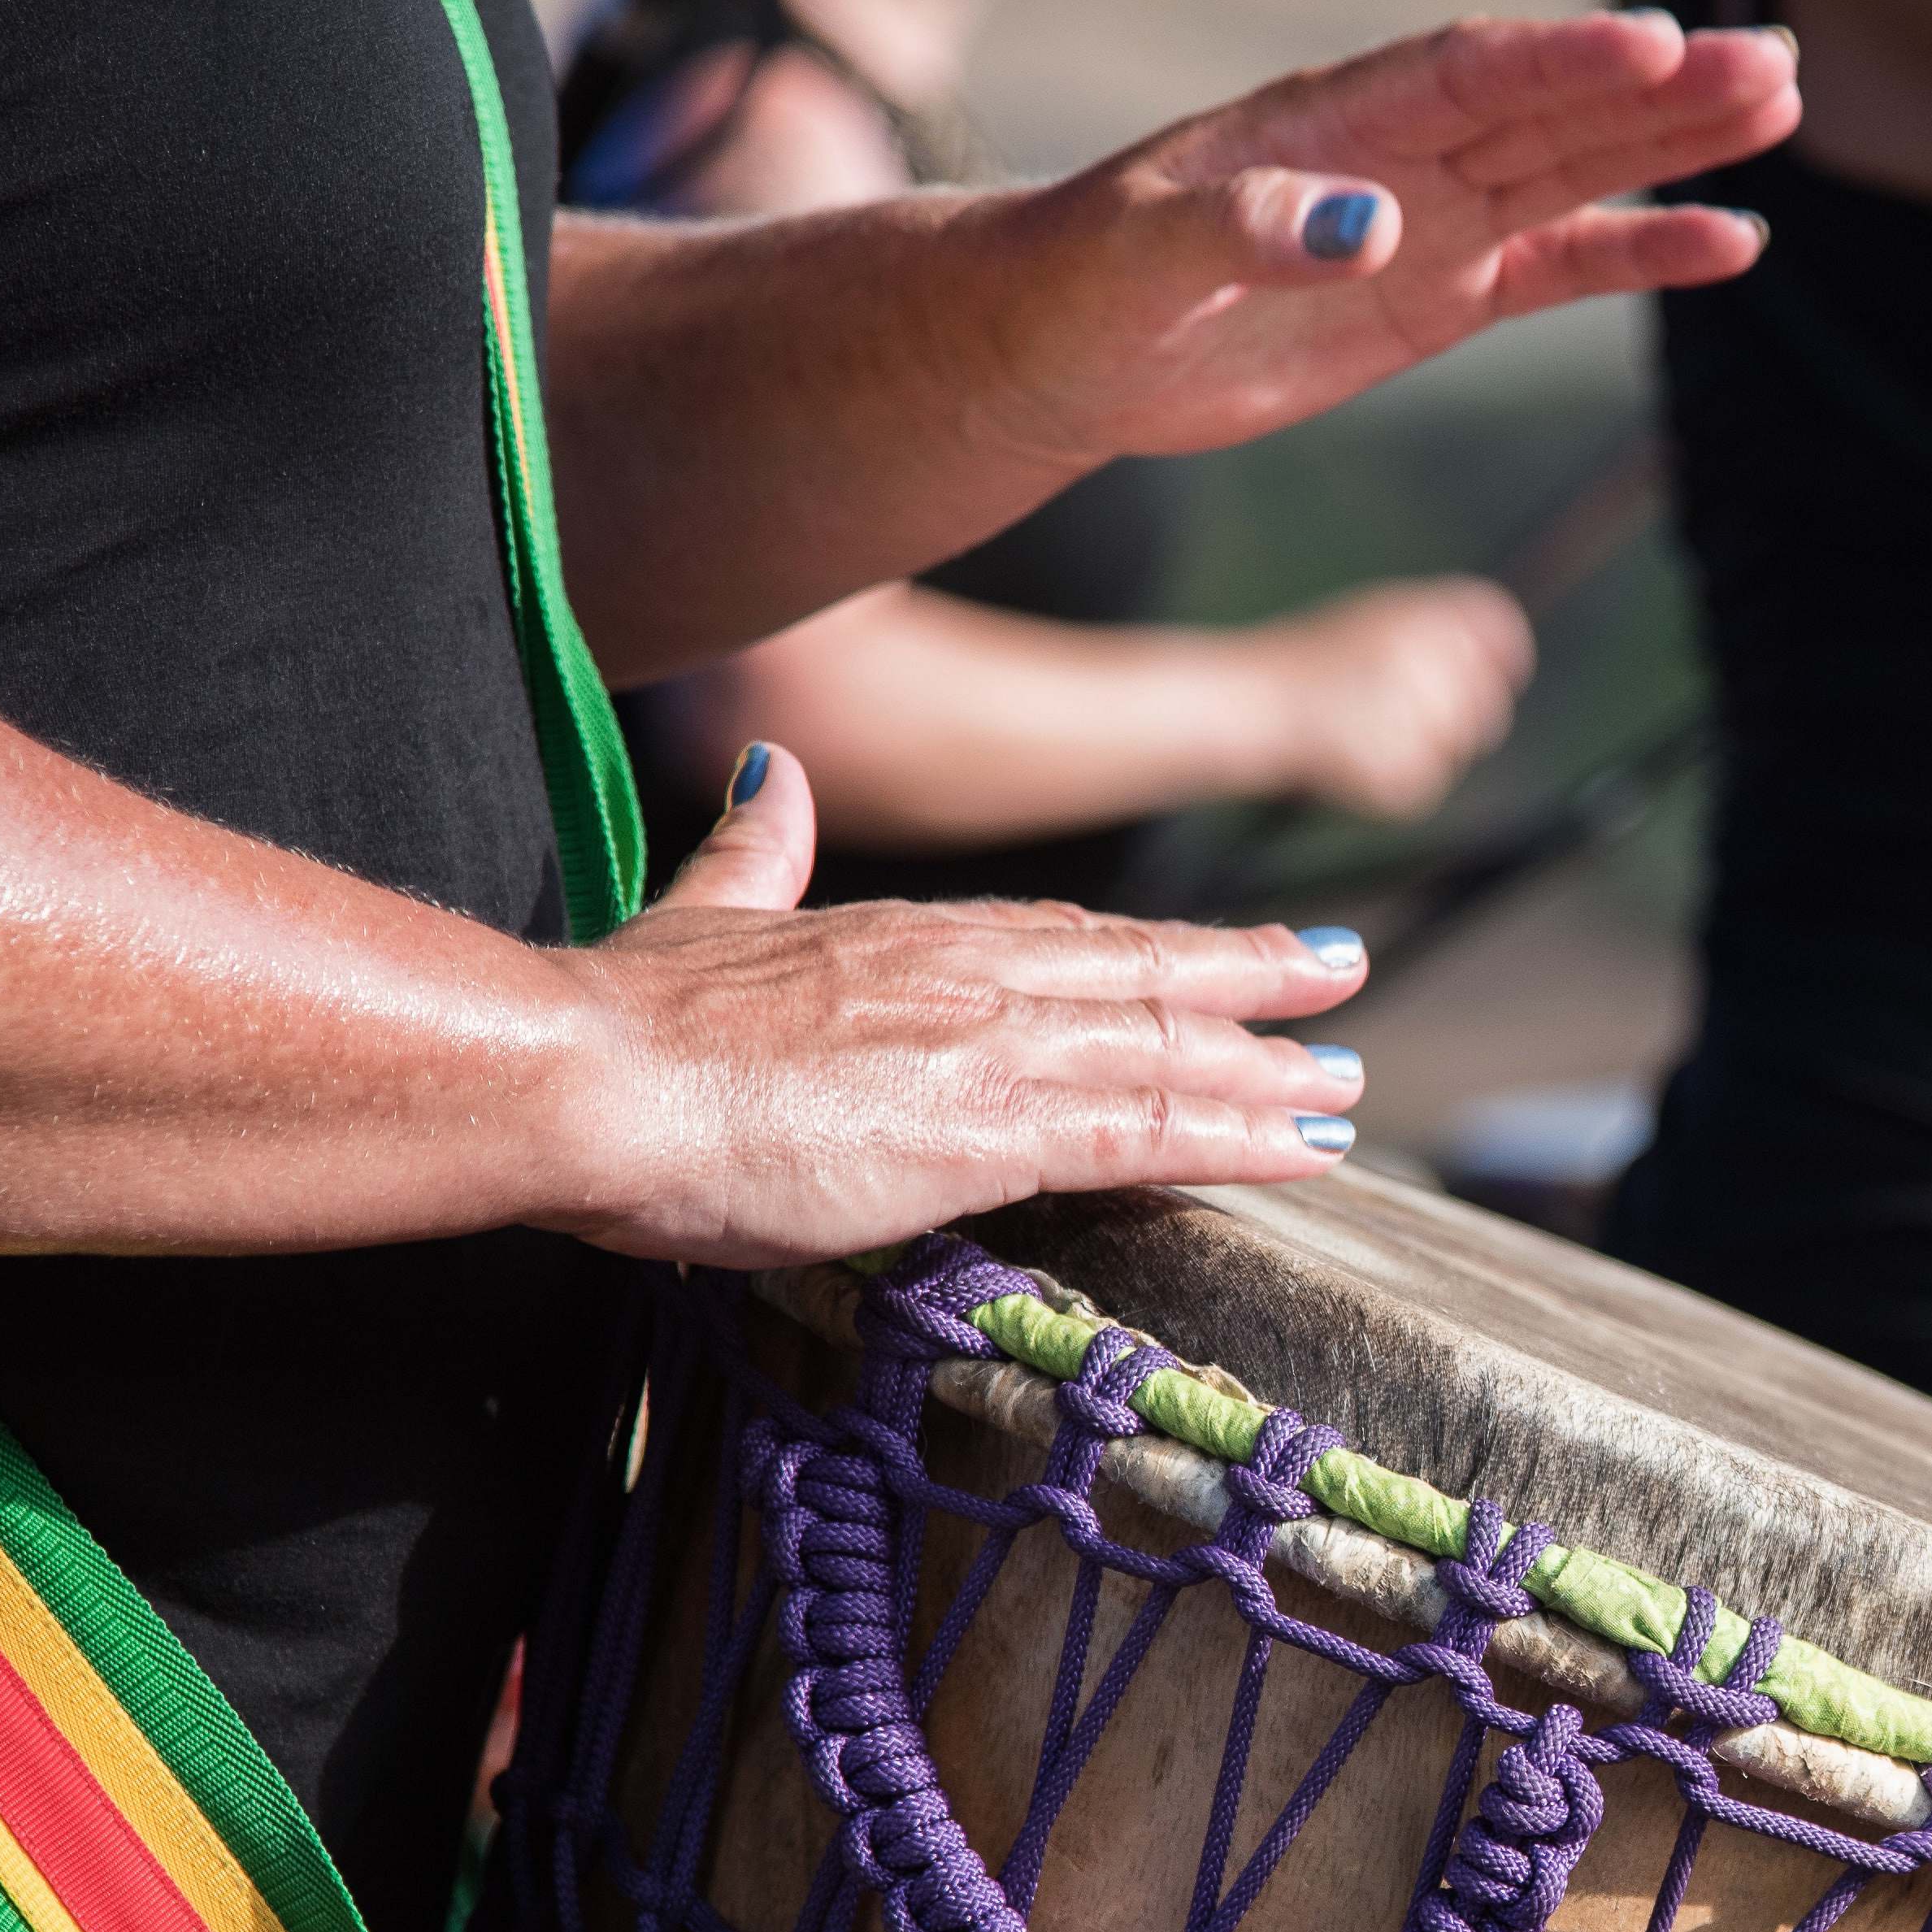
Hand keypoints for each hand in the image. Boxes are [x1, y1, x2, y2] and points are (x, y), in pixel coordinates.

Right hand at [543, 748, 1370, 1266]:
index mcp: (909, 936)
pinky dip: (1239, 1140)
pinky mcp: (991, 1128)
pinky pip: (1148, 1134)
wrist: (584, 1075)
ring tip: (1347, 1089)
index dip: (1155, 946)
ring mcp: (991, 1049)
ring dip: (1269, 1074)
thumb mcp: (705, 908)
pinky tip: (1304, 1155)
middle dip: (1252, 982)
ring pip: (1169, 1053)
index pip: (1065, 937)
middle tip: (1342, 979)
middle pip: (1146, 977)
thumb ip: (758, 851)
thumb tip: (773, 776)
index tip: (1220, 946)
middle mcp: (972, 977)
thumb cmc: (624, 1020)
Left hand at [990, 13, 1801, 465]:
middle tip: (1773, 63)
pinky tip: (1731, 238)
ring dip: (1678, 145)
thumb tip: (1364, 227)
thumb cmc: (1080, 283)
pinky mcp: (1442, 297)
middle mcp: (1402, 154)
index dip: (1563, 59)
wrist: (1058, 345)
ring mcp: (1432, 222)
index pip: (1471, 72)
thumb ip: (1245, 233)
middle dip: (1663, 89)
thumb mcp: (1140, 257)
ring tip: (1779, 106)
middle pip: (1554, 107)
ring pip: (1578, 169)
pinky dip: (1645, 252)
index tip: (1656, 47)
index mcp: (1333, 119)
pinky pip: (1563, 266)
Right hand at [1248, 575, 1539, 817]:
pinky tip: (1354, 759)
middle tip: (1411, 716)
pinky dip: (1395, 782)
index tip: (1501, 675)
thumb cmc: (1308, 664)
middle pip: (1487, 702)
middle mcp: (1425, 659)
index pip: (1497, 628)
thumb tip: (1504, 654)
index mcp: (1421, 614)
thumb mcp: (1375, 622)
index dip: (1506, 655)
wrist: (1248, 702)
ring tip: (1367, 731)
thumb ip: (1439, 628)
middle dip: (1462, 717)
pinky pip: (1425, 784)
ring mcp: (1414, 716)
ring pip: (1457, 749)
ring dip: (1425, 749)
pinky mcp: (1402, 769)